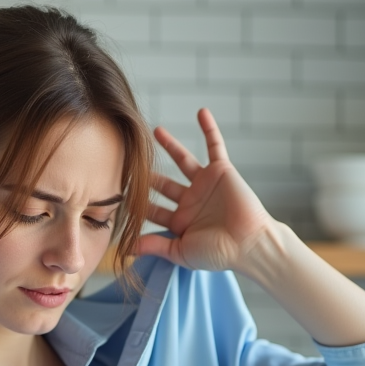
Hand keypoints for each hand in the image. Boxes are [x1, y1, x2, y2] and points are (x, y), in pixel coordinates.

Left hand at [135, 108, 278, 272]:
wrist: (249, 244)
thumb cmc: (218, 253)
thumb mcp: (180, 251)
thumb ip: (154, 246)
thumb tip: (124, 248)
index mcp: (180, 221)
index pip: (153, 210)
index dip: (136, 203)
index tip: (115, 194)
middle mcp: (191, 201)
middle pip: (163, 184)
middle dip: (147, 174)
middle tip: (128, 159)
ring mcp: (205, 184)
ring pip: (183, 160)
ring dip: (171, 145)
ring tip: (155, 131)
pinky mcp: (222, 170)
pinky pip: (215, 145)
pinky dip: (209, 129)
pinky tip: (201, 112)